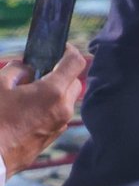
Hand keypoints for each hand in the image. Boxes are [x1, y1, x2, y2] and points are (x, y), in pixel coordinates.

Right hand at [0, 45, 85, 176]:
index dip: (68, 50)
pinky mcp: (52, 137)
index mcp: (53, 92)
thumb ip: (17, 70)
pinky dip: (49, 107)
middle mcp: (63, 108)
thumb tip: (28, 68)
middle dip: (60, 73)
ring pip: (66, 100)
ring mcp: (60, 125)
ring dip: (54, 92)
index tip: (59, 48)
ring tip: (27, 93)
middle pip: (74, 82)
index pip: (75, 62)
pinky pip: (58, 115)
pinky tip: (26, 111)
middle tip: (37, 72)